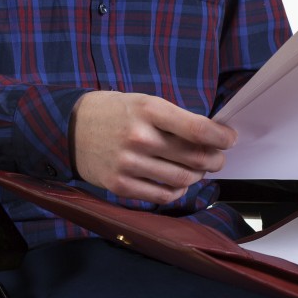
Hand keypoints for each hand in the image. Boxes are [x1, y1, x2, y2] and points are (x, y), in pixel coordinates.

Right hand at [72, 91, 236, 203]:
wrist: (69, 128)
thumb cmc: (114, 113)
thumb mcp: (143, 102)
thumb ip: (174, 119)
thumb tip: (212, 137)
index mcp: (148, 110)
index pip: (197, 129)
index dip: (221, 137)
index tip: (229, 139)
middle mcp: (139, 137)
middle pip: (195, 157)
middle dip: (214, 159)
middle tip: (217, 157)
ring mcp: (128, 164)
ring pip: (183, 179)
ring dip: (198, 175)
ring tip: (197, 169)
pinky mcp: (120, 185)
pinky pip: (163, 195)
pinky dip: (178, 191)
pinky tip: (177, 182)